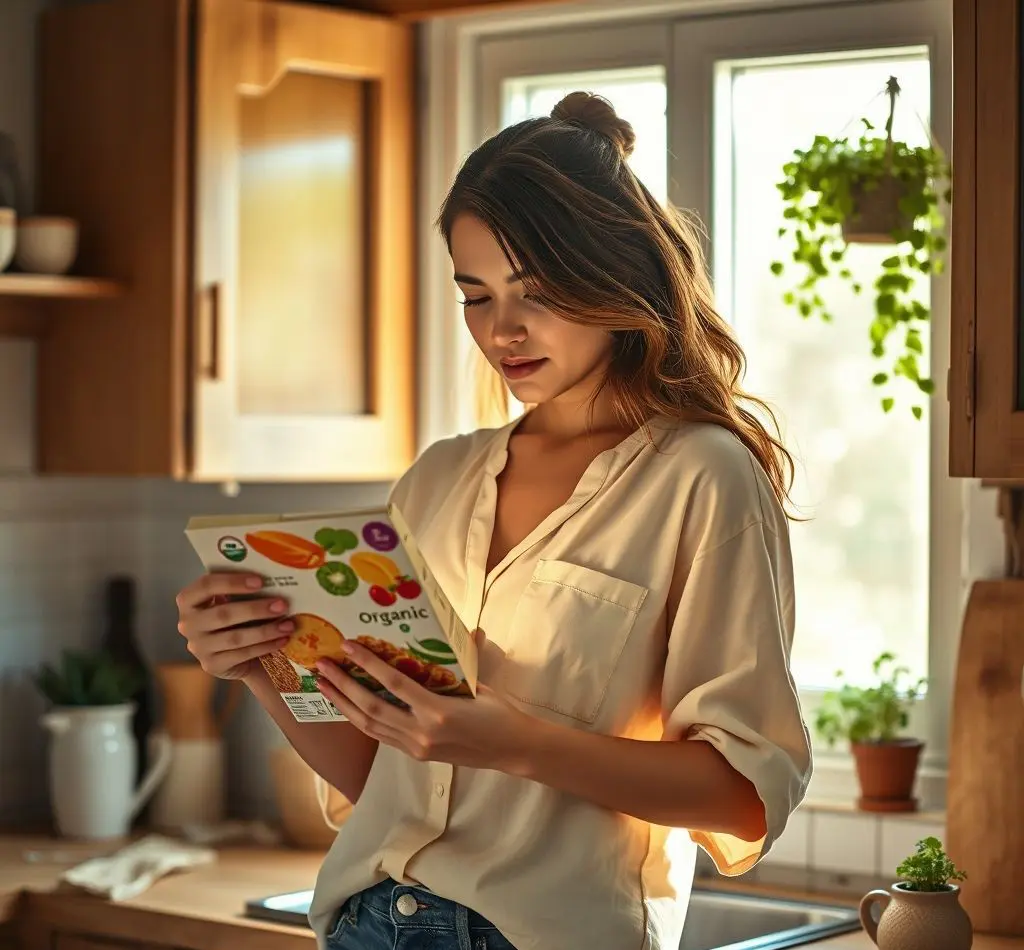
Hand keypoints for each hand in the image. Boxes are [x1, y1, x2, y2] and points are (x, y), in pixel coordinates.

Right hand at [175, 571, 293, 679]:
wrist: (233, 654)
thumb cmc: (235, 618)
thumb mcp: (232, 601)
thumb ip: (242, 591)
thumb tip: (275, 580)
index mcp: (189, 600)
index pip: (206, 585)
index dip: (233, 582)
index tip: (260, 581)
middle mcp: (187, 624)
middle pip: (223, 614)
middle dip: (255, 609)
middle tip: (282, 605)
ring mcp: (198, 647)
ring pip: (234, 637)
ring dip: (265, 631)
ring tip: (288, 625)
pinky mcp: (211, 665)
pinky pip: (241, 654)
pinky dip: (265, 646)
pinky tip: (282, 640)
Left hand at [314, 632, 533, 771]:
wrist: (513, 751)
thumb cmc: (500, 714)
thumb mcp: (478, 685)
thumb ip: (455, 666)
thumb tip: (450, 634)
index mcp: (438, 713)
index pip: (393, 684)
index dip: (368, 664)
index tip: (348, 646)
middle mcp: (422, 733)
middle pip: (371, 708)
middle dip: (343, 686)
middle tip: (322, 666)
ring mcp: (417, 747)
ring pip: (370, 725)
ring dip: (344, 704)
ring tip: (325, 685)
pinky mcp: (416, 754)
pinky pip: (381, 735)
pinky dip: (361, 719)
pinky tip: (349, 706)